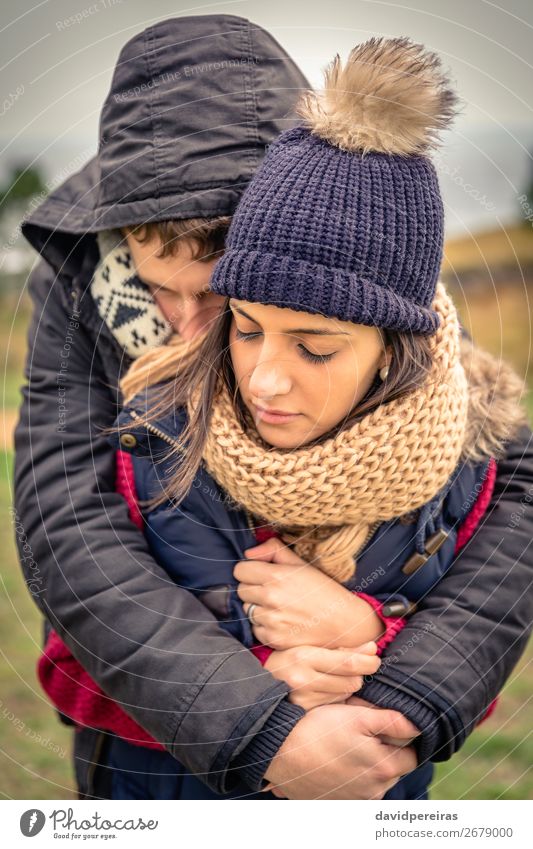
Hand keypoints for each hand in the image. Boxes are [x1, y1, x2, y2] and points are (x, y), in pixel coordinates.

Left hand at [235, 537, 383, 649]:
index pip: (240, 570)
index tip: (261, 575)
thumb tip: (249, 552)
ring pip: (247, 611)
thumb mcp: (302, 564)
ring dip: (258, 609)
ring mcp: (271, 621)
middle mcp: (271, 599)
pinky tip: (283, 623)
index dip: (250, 571)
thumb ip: (273, 550)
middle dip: (253, 590)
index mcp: (276, 576)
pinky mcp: (274, 639)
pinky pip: (256, 630)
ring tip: (280, 608)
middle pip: (241, 591)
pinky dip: (265, 628)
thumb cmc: (324, 591)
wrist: (345, 623)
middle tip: (273, 592)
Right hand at [263, 703, 419, 798]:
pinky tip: (336, 759)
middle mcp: (374, 791)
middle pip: (394, 769)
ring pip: (375, 779)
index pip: (412, 755)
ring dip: (369, 763)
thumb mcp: (357, 715)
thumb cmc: (319, 729)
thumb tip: (419, 726)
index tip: (384, 724)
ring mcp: (355, 799)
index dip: (402, 737)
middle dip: (386, 750)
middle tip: (362, 729)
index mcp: (384, 768)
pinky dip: (352, 775)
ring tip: (346, 744)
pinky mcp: (337, 802)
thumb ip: (393, 722)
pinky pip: (356, 788)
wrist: (280, 752)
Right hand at [264, 642, 380, 709]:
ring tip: (335, 677)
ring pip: (346, 693)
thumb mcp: (311, 646)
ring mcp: (303, 698)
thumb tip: (372, 648)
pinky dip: (337, 696)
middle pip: (352, 681)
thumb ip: (343, 648)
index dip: (368, 662)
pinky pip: (335, 703)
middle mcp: (303, 678)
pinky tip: (327, 689)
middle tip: (356, 668)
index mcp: (305, 655)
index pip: (348, 662)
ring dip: (348, 686)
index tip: (374, 659)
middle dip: (358, 674)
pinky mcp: (305, 711)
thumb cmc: (289, 658)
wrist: (260, 681)